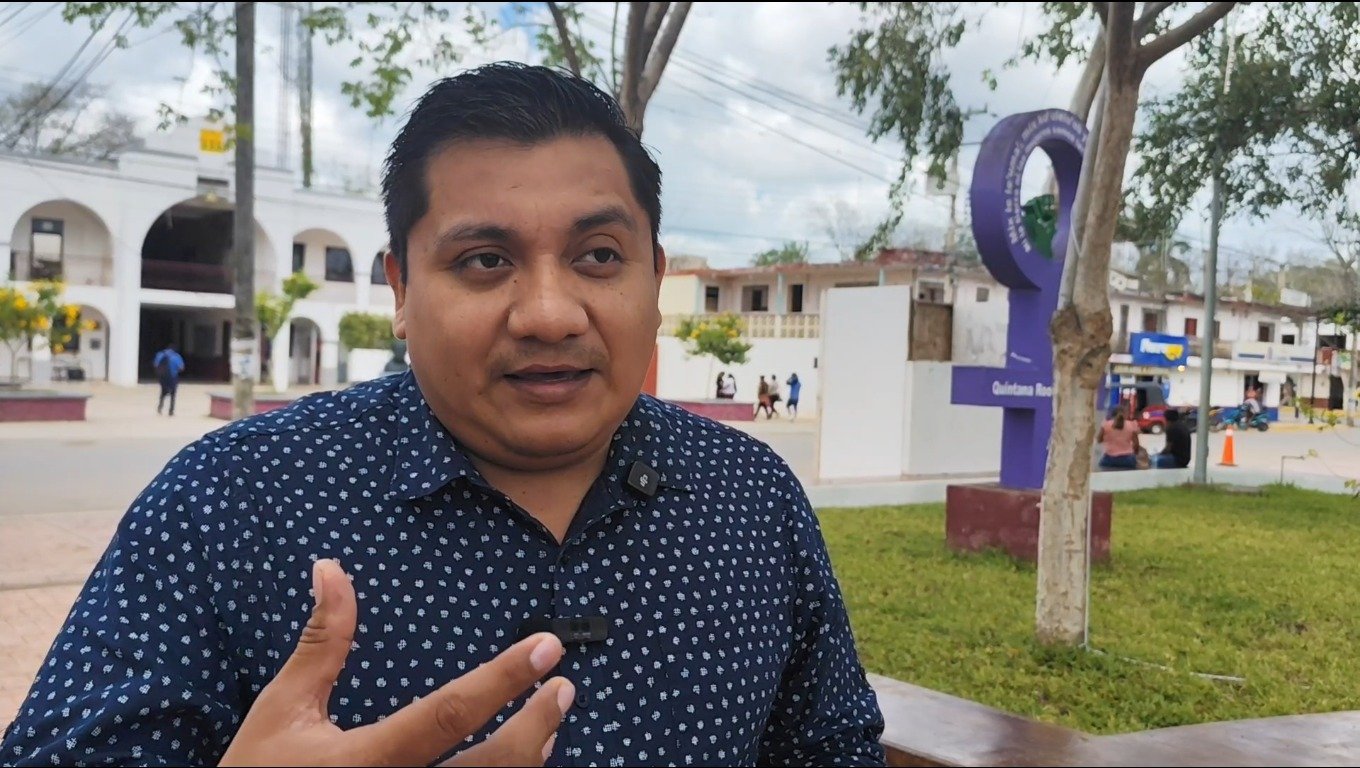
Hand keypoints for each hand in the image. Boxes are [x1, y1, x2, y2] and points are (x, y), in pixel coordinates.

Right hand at [220, 559, 572, 766]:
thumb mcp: (283, 709)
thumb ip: (322, 643)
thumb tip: (332, 568)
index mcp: (363, 761)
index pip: (448, 714)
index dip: (505, 678)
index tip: (548, 647)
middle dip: (537, 726)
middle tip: (563, 686)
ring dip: (529, 758)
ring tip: (548, 721)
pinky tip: (518, 760)